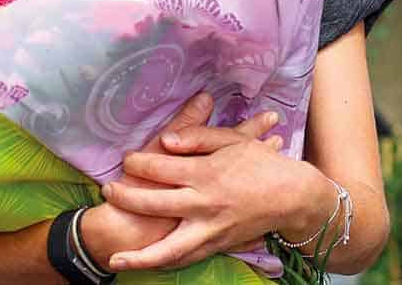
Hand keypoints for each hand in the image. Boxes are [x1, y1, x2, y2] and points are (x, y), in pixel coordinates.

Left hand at [101, 112, 317, 271]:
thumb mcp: (232, 140)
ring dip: (140, 256)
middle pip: (153, 204)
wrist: (294, 198)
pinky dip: (166, 264)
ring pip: (169, 249)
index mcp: (205, 173)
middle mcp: (204, 204)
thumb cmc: (263, 164)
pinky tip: (148, 265)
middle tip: (108, 191)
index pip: (159, 168)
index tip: (127, 160)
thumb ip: (197, 137)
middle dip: (126, 198)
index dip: (138, 163)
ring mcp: (210, 229)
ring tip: (115, 259)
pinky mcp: (218, 245)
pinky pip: (187, 258)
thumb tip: (165, 141)